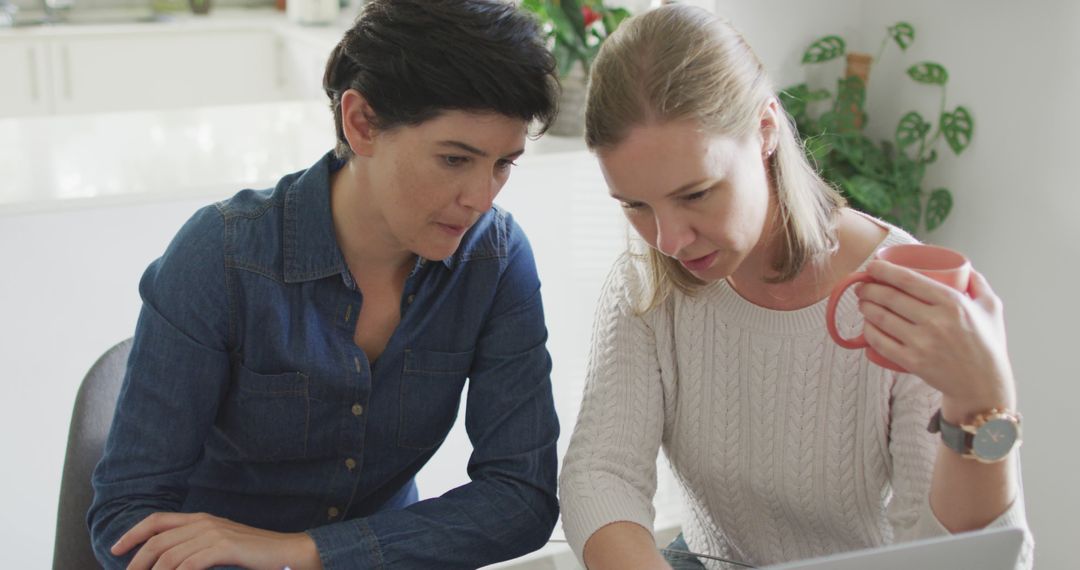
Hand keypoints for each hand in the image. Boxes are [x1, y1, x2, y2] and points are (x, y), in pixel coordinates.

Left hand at [113, 512, 321, 569]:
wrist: (286, 550)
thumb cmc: (252, 553)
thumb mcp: (219, 544)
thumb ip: (195, 546)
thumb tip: (168, 561)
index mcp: (200, 518)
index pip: (156, 521)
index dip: (132, 534)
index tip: (115, 549)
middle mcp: (203, 522)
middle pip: (157, 540)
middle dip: (136, 562)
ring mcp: (214, 534)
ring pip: (169, 556)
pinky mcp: (224, 547)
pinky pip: (188, 565)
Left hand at [855, 261, 1015, 415]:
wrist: (984, 385)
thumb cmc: (987, 344)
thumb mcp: (991, 308)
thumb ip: (978, 283)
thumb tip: (963, 267)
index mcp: (953, 303)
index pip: (908, 280)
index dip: (884, 270)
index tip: (872, 265)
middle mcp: (935, 321)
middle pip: (890, 297)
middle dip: (869, 288)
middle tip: (863, 285)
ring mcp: (922, 343)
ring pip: (882, 317)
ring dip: (866, 306)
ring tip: (863, 302)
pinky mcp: (912, 362)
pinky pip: (881, 342)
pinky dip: (868, 331)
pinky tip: (866, 324)